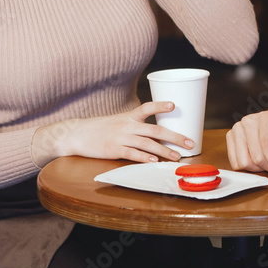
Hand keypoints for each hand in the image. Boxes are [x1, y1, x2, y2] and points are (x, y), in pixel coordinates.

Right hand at [32, 102, 192, 165]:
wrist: (77, 134)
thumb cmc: (102, 128)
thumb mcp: (119, 120)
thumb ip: (137, 125)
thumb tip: (158, 133)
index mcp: (129, 116)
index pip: (147, 107)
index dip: (161, 105)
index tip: (174, 105)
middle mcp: (127, 126)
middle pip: (155, 129)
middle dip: (175, 136)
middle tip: (189, 142)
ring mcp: (121, 138)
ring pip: (148, 144)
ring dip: (164, 151)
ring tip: (176, 156)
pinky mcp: (114, 150)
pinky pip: (132, 154)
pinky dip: (144, 158)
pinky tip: (155, 162)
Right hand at [226, 108, 267, 178]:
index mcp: (266, 117)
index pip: (267, 144)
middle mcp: (248, 121)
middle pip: (256, 157)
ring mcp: (237, 128)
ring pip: (244, 162)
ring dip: (257, 169)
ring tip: (267, 163)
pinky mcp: (230, 136)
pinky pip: (235, 163)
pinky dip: (247, 168)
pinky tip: (257, 162)